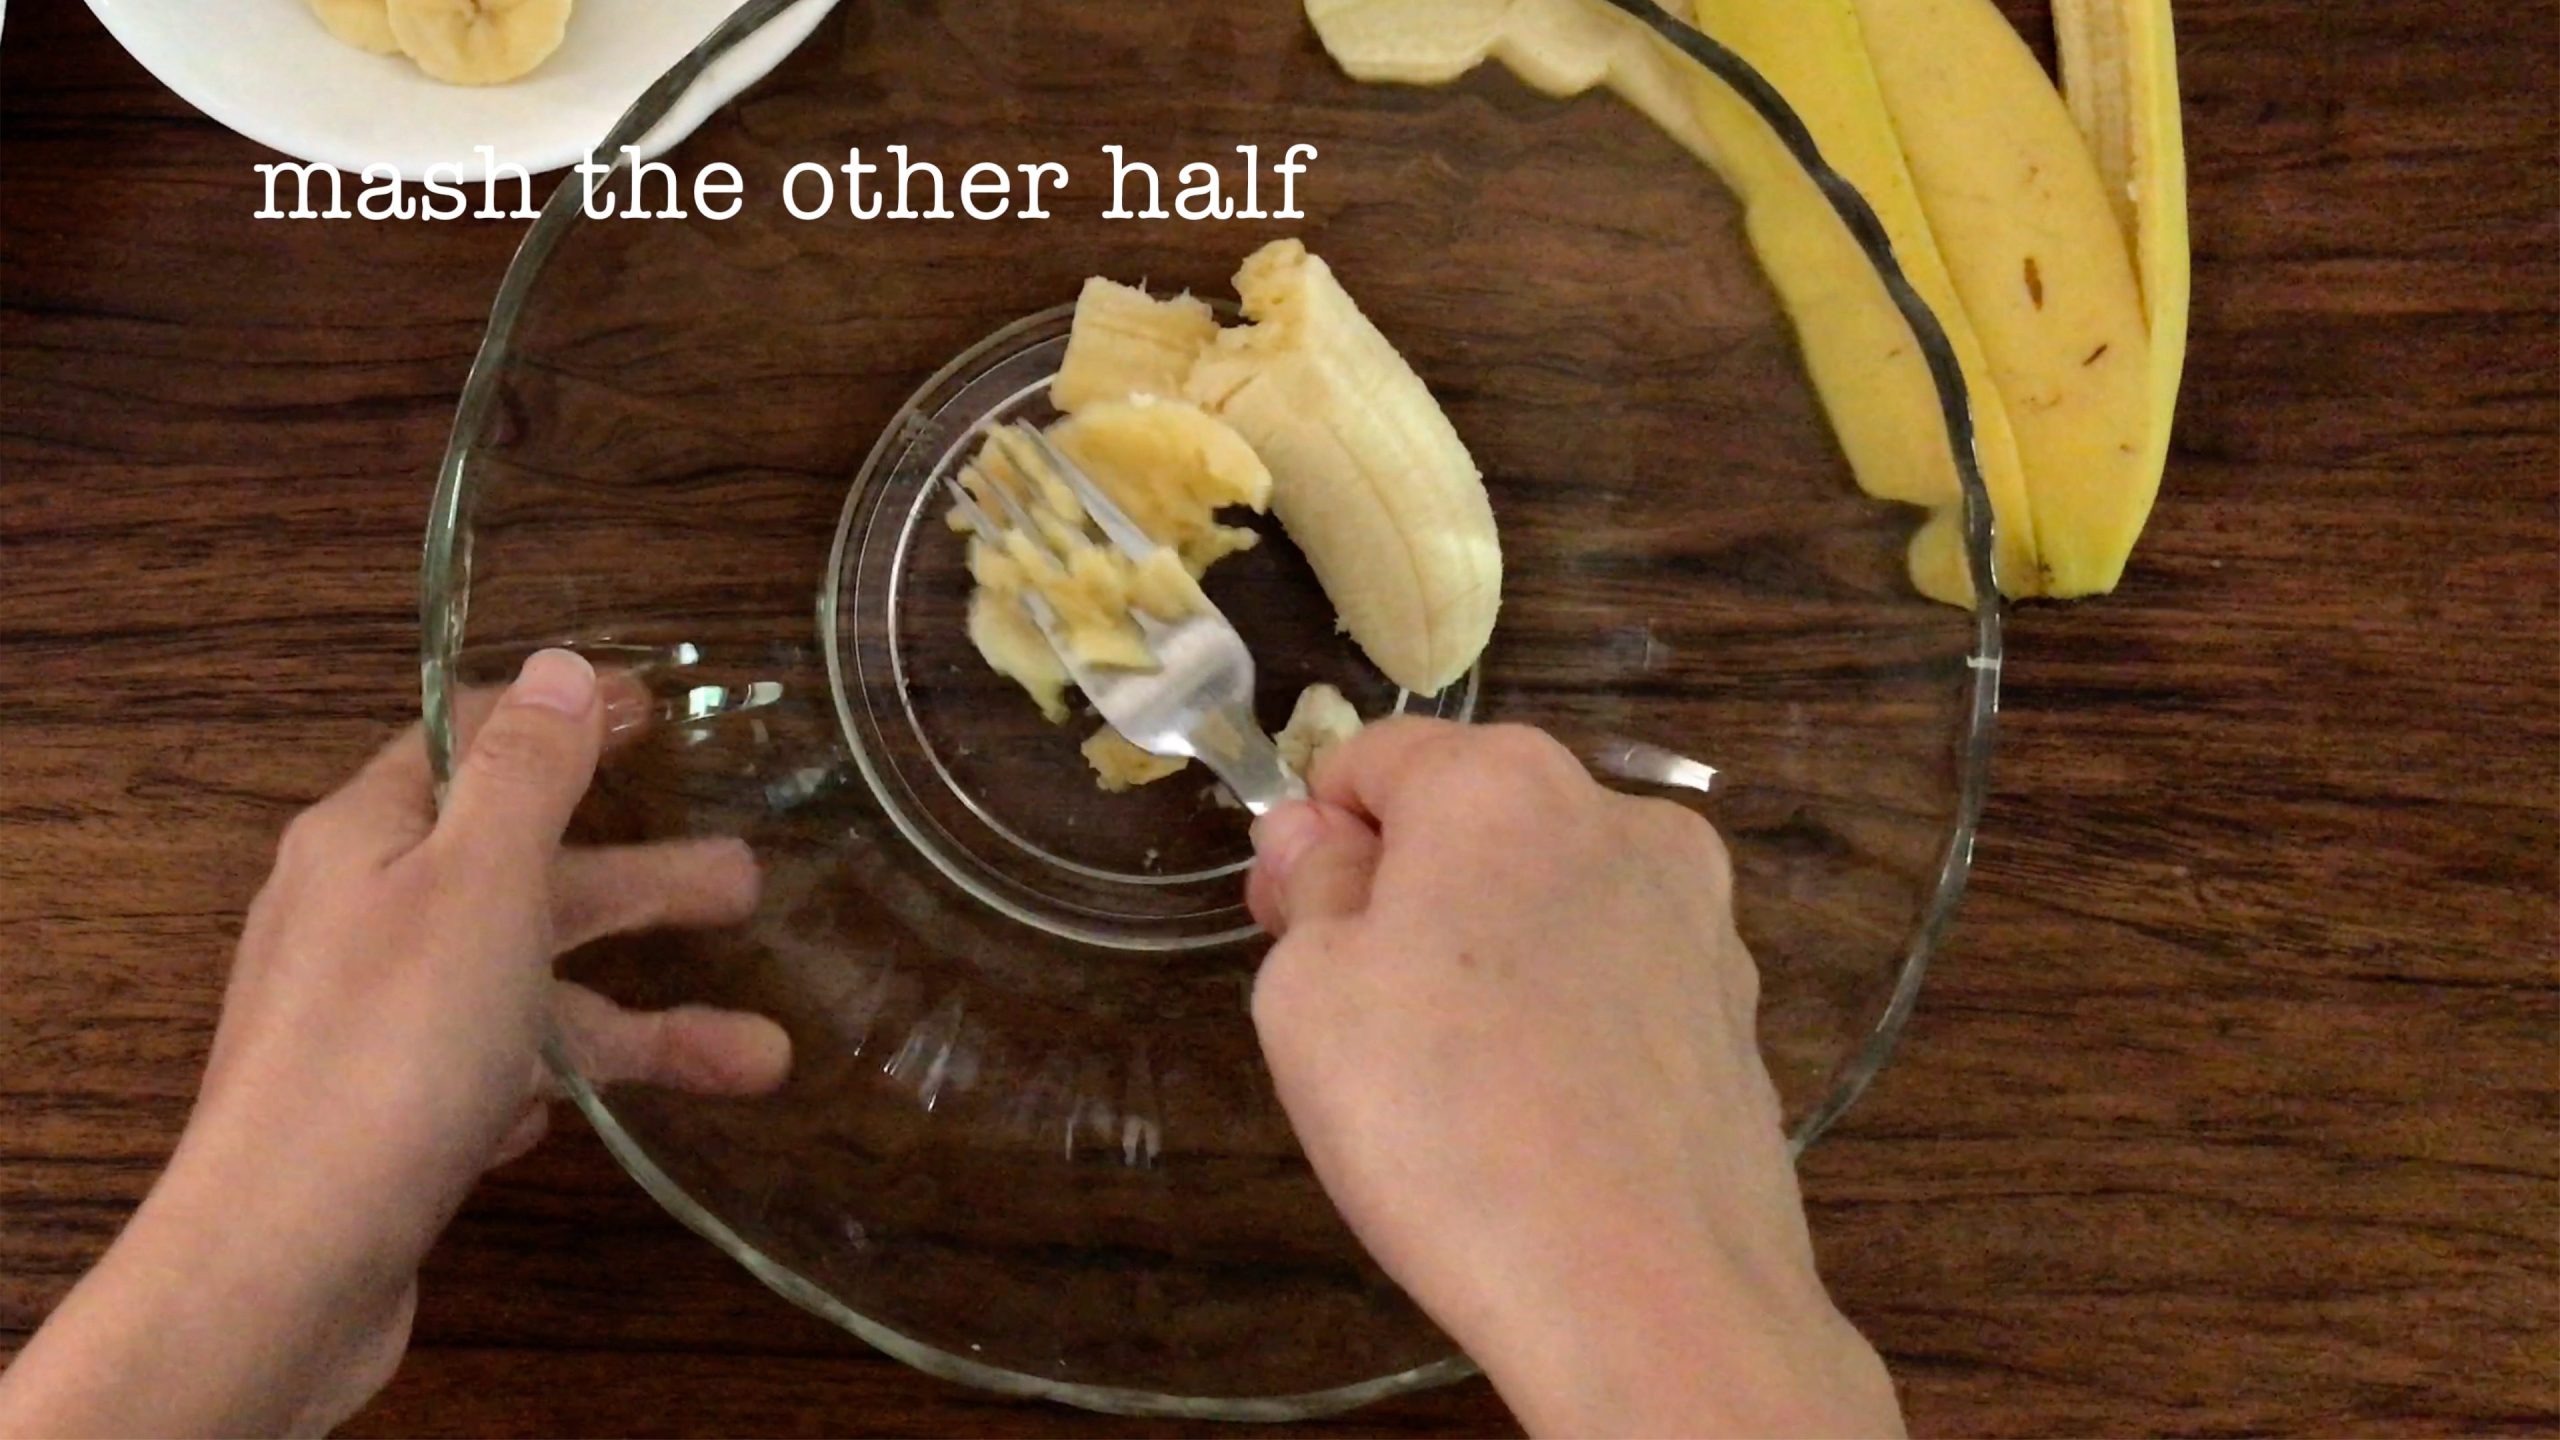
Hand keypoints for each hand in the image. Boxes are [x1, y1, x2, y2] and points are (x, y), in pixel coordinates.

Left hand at [0, 651, 791, 1437]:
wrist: (283, 1265)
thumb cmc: (390, 1050)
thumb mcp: (478, 881)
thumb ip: (527, 772)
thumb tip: (564, 667)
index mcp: (366, 838)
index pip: (468, 739)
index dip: (567, 720)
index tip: (661, 710)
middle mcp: (361, 920)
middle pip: (522, 874)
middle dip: (640, 882)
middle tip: (748, 881)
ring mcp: (375, 1027)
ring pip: (530, 993)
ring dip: (645, 1019)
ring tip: (760, 1055)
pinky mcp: (392, 1120)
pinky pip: (494, 1073)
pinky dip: (557, 1081)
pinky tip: (598, 1116)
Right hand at [1245, 719, 1900, 1438]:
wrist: (1649, 1295)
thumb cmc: (1447, 1125)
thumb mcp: (1308, 996)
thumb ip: (1308, 890)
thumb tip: (1318, 841)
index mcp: (1504, 782)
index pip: (1372, 759)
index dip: (1312, 839)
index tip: (1290, 933)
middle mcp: (1621, 818)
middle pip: (1472, 823)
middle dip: (1406, 894)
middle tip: (1360, 1023)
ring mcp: (1699, 917)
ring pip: (1550, 903)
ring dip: (1491, 958)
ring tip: (1459, 1087)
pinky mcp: (1737, 1013)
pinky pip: (1616, 985)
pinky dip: (1568, 1022)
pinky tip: (1542, 1119)